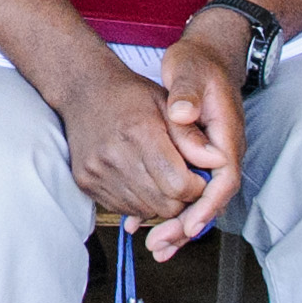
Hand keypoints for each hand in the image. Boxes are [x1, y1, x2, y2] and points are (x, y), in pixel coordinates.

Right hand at [59, 60, 211, 242]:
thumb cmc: (129, 95)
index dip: (196, 186)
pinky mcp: (85, 183)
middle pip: (164, 204)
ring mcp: (97, 172)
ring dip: (159, 201)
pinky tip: (139, 178)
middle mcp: (114, 156)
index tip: (197, 176)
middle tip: (181, 178)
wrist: (83, 90)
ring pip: (145, 211)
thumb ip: (192, 136)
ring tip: (159, 176)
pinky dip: (137, 201)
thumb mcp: (167, 104)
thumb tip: (218, 162)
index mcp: (139, 132)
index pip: (179, 185)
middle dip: (180, 198)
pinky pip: (122, 209)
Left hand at [147, 14, 250, 258]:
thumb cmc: (198, 64)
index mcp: (226, 135)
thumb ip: (187, 94)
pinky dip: (167, 209)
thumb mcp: (190, 71)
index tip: (187, 224)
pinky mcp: (195, 160)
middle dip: (186, 226)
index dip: (206, 205)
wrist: (205, 57)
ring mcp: (209, 158)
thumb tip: (181, 114)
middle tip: (161, 245)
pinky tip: (144, 224)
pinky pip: (184, 191)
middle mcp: (222, 153)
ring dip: (176, 225)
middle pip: (210, 200)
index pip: (223, 180)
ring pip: (197, 201)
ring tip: (155, 247)